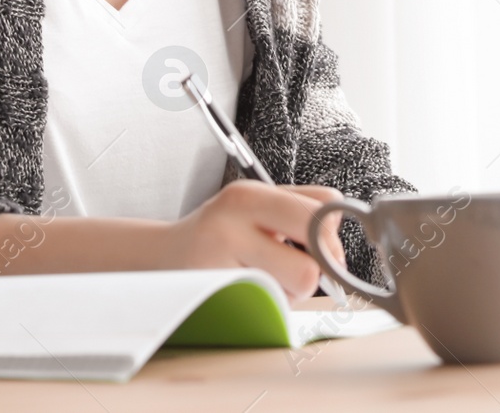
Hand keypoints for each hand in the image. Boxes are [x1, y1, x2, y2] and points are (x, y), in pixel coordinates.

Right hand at [163, 181, 347, 299]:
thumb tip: (338, 247)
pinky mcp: (216, 293)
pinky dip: (268, 303)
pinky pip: (269, 306)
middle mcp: (232, 221)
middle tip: (303, 268)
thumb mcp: (256, 207)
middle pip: (313, 257)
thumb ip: (300, 213)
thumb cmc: (220, 234)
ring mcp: (221, 260)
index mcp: (250, 194)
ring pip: (295, 288)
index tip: (323, 247)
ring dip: (290, 291)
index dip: (332, 235)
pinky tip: (248, 289)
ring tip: (265, 277)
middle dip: (318, 269)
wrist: (161, 258)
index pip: (322, 208)